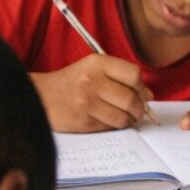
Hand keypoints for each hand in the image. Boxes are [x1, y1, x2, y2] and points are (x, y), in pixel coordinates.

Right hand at [33, 54, 154, 132]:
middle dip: (139, 108)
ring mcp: (87, 102)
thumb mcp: (93, 69)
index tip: (140, 93)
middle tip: (136, 110)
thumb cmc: (72, 83)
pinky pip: (111, 126)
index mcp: (97, 63)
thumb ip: (121, 77)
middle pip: (131, 98)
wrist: (41, 96)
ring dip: (129, 119)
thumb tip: (149, 95)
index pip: (133, 74)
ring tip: (124, 116)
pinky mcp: (83, 121)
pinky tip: (109, 120)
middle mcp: (92, 81)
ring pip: (124, 116)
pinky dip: (116, 126)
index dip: (141, 87)